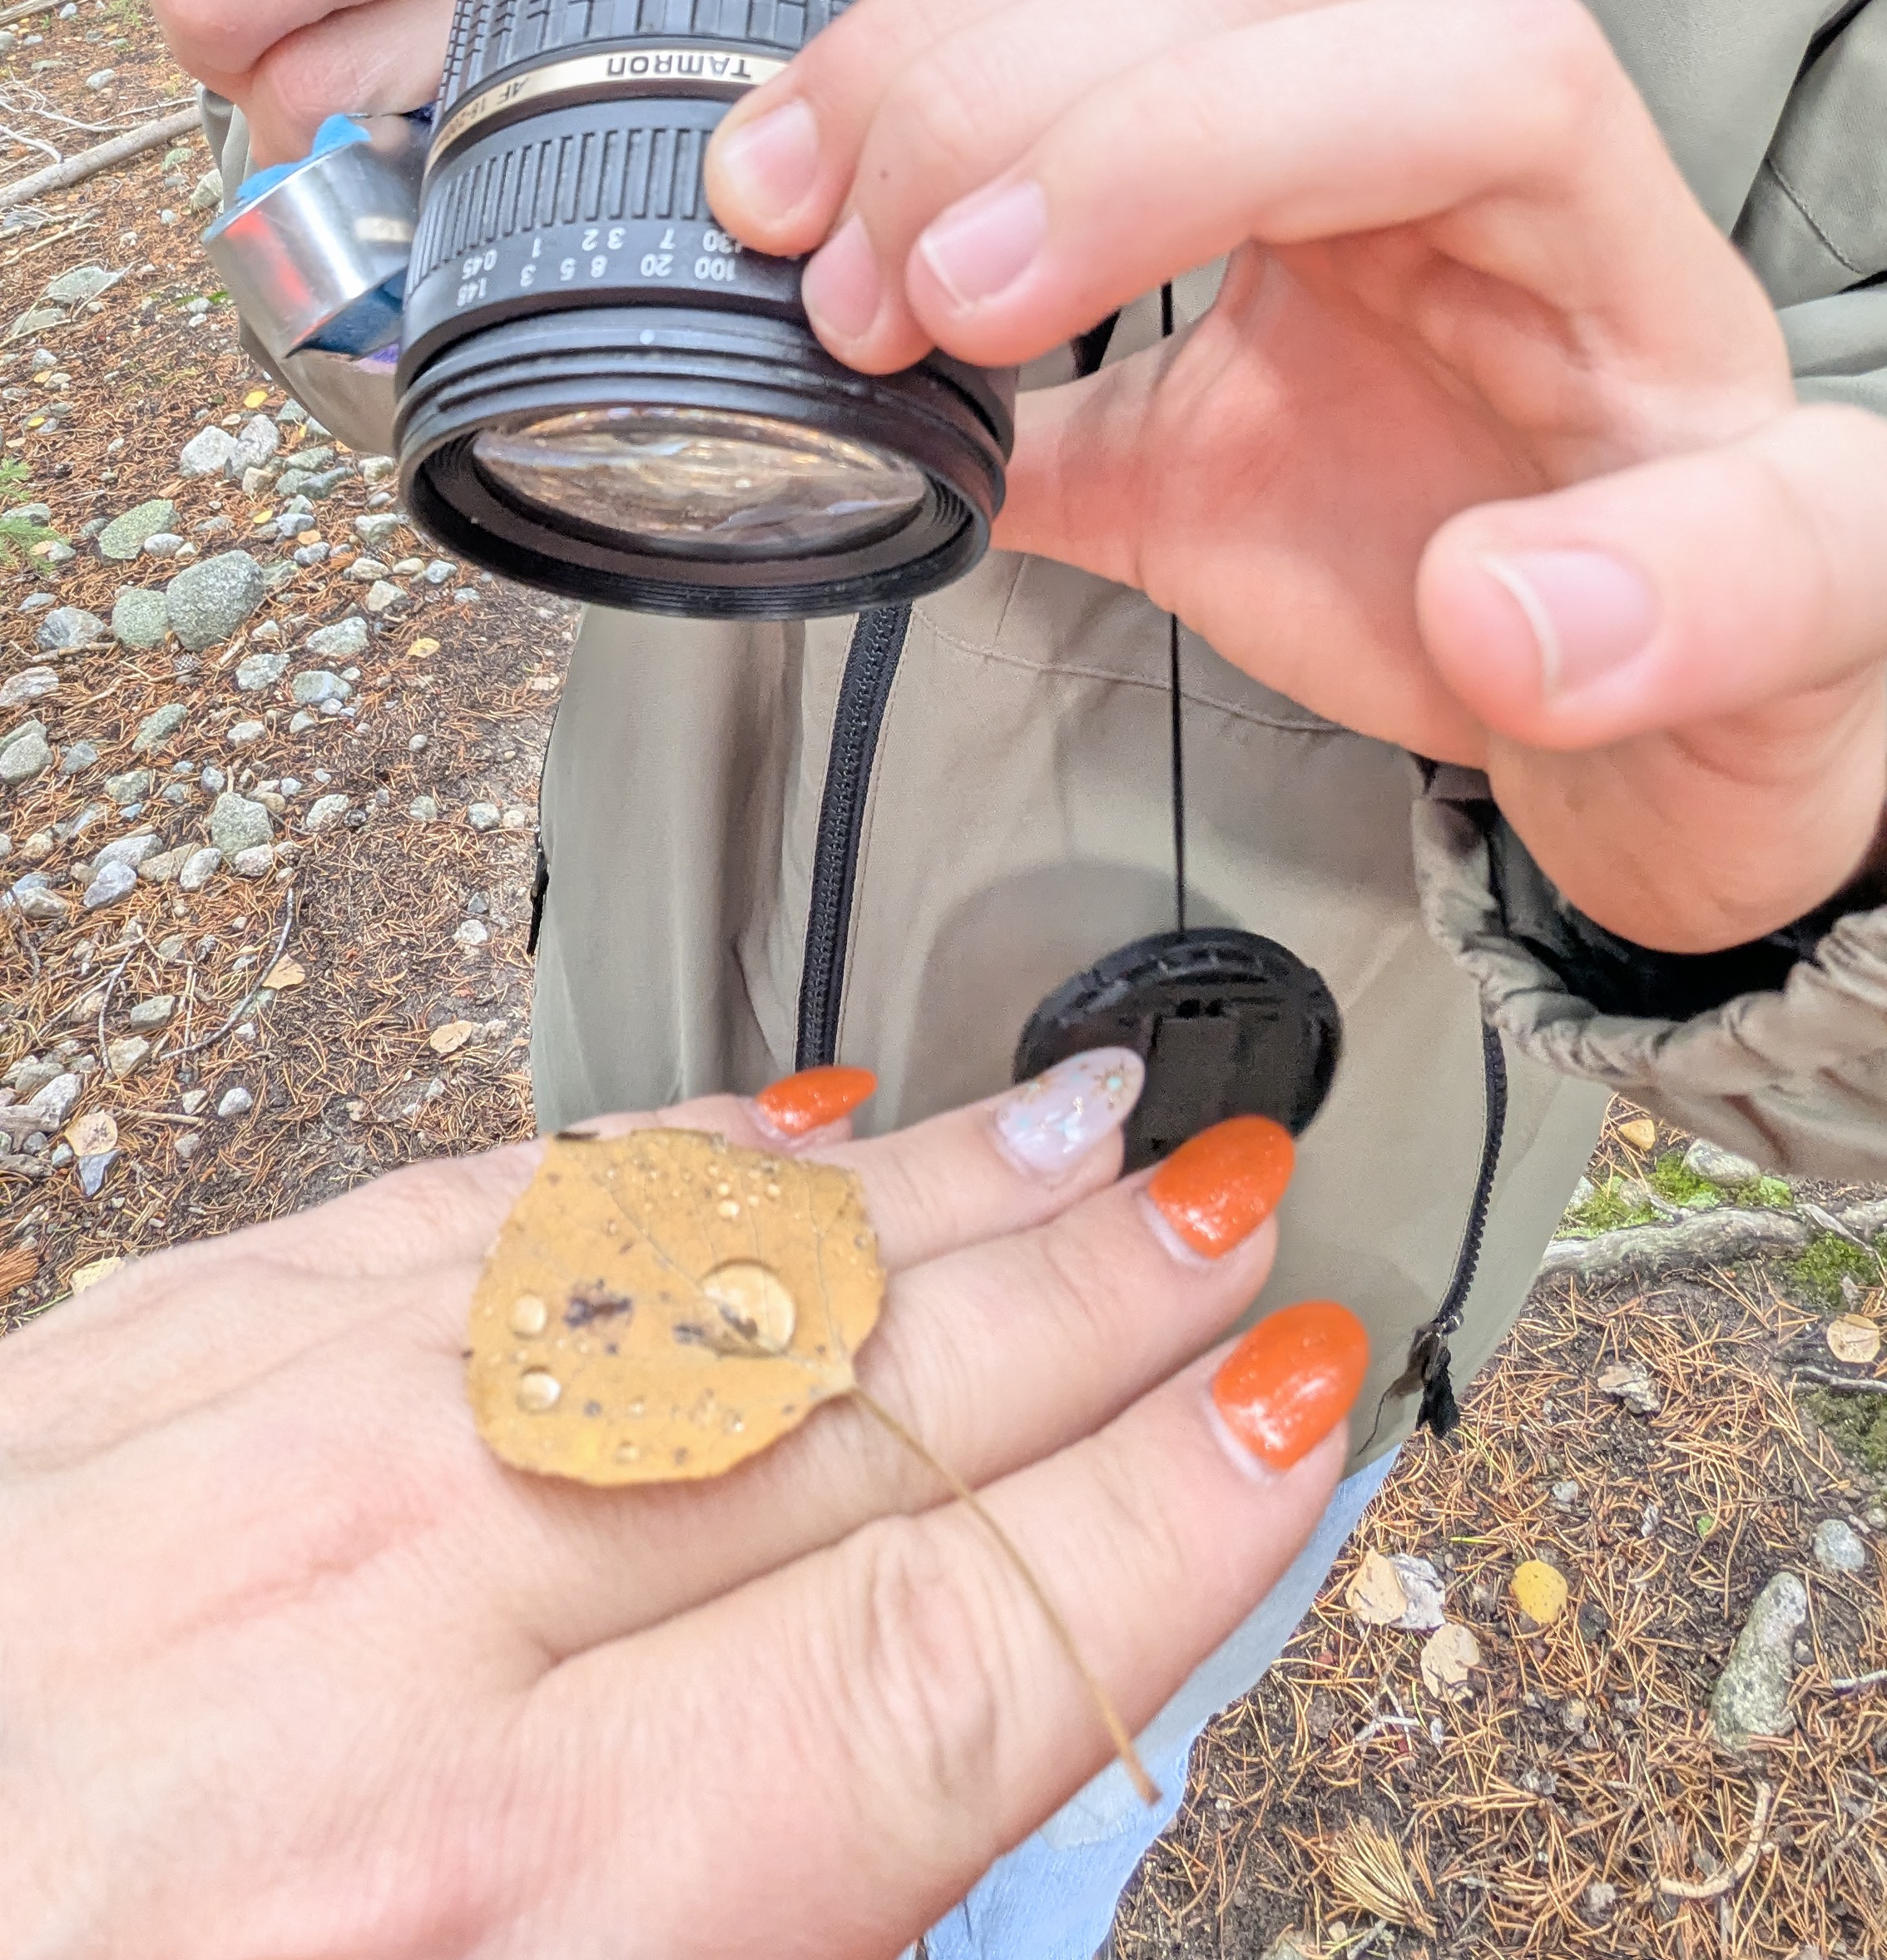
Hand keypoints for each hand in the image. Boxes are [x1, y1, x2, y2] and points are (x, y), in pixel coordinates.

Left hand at [0, 1069, 1357, 1959]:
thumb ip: (755, 1938)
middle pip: (847, 1426)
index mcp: (500, 1906)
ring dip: (920, 1203)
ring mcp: (242, 1464)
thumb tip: (955, 1812)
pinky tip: (777, 1124)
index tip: (1302, 1410)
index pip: (939, 1651)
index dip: (1166, 1519)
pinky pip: (460, 1218)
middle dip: (1092, 1311)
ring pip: (682, 1274)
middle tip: (1254, 1207)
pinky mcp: (133, 1363)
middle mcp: (386, 1645)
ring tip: (1089, 1132)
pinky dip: (651, 1167)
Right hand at [705, 0, 1886, 954]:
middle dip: (1014, 102)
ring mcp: (1299, 203)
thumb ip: (1715, 602)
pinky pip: (1029, 169)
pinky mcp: (1185, 305)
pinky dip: (895, 189)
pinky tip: (799, 254)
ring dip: (924, 89)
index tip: (1015, 293)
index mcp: (1599, 214)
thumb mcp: (1796, 638)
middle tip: (873, 287)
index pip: (1447, 60)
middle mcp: (1443, 154)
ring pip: (1118, 5)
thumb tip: (1519, 609)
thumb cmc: (1726, 639)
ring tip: (796, 231)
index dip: (1205, 129)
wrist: (1642, 704)